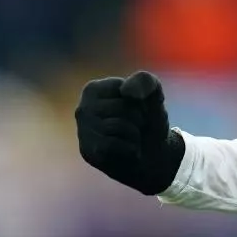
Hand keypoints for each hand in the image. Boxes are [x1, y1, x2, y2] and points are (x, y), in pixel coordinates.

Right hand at [75, 70, 184, 195]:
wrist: (153, 155)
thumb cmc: (149, 120)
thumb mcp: (154, 96)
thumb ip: (145, 81)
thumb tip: (126, 89)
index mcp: (94, 89)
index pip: (126, 88)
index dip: (141, 100)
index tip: (139, 107)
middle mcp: (82, 109)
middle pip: (122, 107)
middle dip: (139, 118)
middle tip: (137, 126)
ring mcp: (82, 131)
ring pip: (118, 126)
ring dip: (135, 133)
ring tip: (133, 137)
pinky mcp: (88, 152)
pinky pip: (113, 145)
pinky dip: (129, 148)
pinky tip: (128, 150)